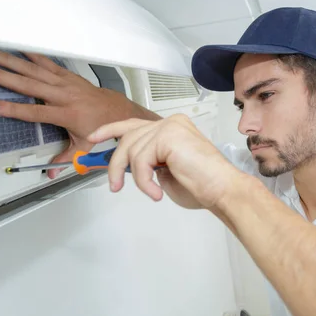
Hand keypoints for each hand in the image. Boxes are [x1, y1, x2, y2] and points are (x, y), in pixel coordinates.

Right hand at [0, 46, 138, 177]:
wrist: (119, 111)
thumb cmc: (101, 127)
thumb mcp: (84, 147)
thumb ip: (64, 159)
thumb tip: (51, 174)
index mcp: (66, 114)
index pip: (34, 112)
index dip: (12, 108)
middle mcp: (65, 96)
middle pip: (28, 85)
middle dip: (1, 76)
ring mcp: (66, 83)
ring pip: (33, 69)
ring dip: (8, 60)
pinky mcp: (68, 76)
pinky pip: (47, 63)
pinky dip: (31, 55)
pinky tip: (16, 48)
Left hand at [88, 115, 241, 209]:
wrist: (222, 189)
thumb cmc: (202, 186)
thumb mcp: (166, 173)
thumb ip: (149, 163)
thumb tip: (129, 166)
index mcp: (172, 128)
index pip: (134, 124)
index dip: (110, 130)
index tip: (93, 139)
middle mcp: (170, 122)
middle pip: (128, 136)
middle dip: (115, 162)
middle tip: (114, 184)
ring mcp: (170, 127)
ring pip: (131, 150)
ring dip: (132, 177)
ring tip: (150, 192)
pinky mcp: (168, 136)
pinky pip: (142, 161)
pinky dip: (145, 181)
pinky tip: (156, 193)